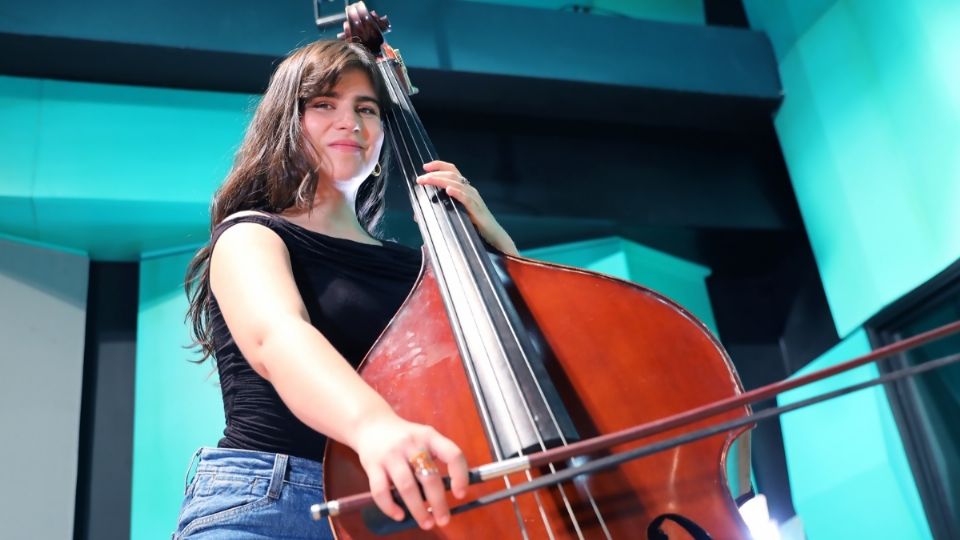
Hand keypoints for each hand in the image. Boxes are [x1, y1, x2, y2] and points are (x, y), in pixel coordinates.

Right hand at [348, 413, 468, 529]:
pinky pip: (381, 490)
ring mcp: (391, 454)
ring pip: (407, 486)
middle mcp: (411, 444)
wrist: (370, 424)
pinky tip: (399, 515)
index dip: (460, 475)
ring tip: (426, 523)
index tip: (461, 494)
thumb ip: (436, 458)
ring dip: (418, 509)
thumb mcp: (423, 438)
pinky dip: (390, 507)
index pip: (452, 454)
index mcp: (429, 436)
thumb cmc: (403, 437)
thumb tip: (451, 489)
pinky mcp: (372, 465)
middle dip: (439, 503)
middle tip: (444, 520)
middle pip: (429, 476)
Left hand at [416, 160, 518, 255]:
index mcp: (464, 189)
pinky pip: (466, 198)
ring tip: (428, 180)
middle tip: (420, 179)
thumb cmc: (475, 226)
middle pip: (452, 175)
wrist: (494, 237)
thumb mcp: (454, 215)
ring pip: (457, 183)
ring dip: (440, 180)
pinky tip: (448, 190)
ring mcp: (474, 198)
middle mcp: (470, 190)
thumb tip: (417, 215)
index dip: (439, 165)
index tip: (425, 167)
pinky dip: (457, 193)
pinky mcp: (477, 209)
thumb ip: (438, 212)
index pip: (452, 171)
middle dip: (435, 174)